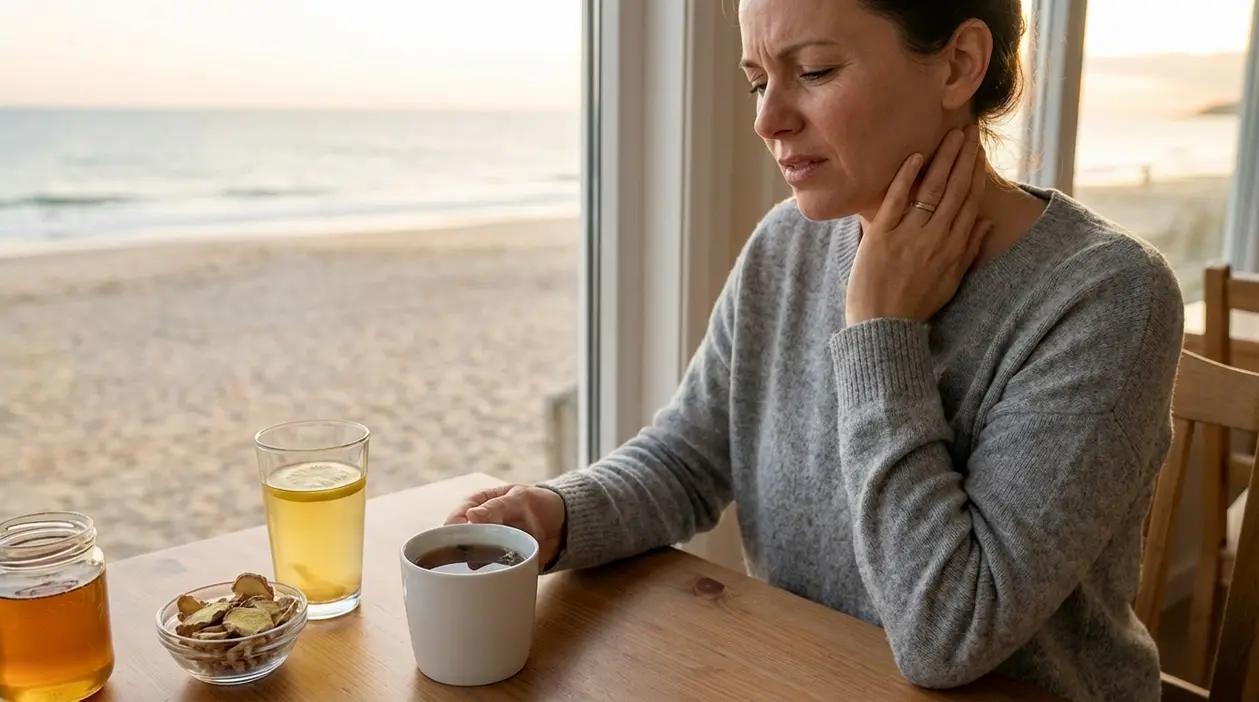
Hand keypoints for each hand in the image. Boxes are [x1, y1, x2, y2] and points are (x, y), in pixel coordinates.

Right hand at [444, 484, 566, 570]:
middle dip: (459, 551)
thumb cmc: (539, 504)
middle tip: (470, 558)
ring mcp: (485, 545)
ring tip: (484, 569)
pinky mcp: (495, 563)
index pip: (456, 517)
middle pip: (457, 540)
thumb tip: (471, 515)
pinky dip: (485, 575)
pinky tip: (489, 579)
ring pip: (467, 558)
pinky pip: (484, 572)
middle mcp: (476, 526)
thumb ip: (498, 506)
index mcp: (477, 504)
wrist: (562, 526)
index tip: (458, 540)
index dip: (453, 529)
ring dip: (473, 564)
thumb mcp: (520, 499)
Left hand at [845, 125, 993, 324]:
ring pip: (931, 190)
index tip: (979, 151)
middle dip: (964, 158)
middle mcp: (935, 239)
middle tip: (969, 130)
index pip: (970, 202)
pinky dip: (906, 177)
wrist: (881, 327)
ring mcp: (908, 236)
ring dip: (943, 159)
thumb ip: (969, 250)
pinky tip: (915, 156)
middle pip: (955, 190)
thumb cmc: (914, 305)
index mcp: (953, 249)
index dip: (976, 174)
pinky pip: (896, 201)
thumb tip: (986, 220)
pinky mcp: (881, 236)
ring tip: (951, 135)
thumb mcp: (950, 281)